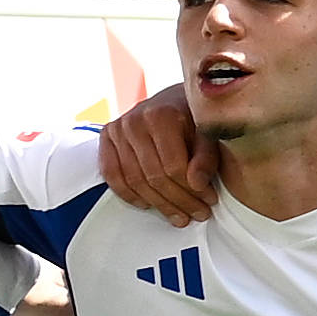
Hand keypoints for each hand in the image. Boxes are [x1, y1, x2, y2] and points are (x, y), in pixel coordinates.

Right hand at [86, 89, 224, 228]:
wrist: (174, 99)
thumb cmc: (195, 117)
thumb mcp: (208, 133)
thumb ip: (206, 157)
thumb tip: (198, 185)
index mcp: (161, 116)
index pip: (173, 166)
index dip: (192, 190)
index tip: (210, 201)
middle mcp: (134, 121)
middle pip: (154, 176)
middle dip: (179, 201)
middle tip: (198, 214)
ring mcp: (117, 129)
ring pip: (134, 180)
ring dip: (158, 204)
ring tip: (180, 216)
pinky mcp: (106, 137)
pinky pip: (112, 174)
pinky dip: (129, 194)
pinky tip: (148, 205)